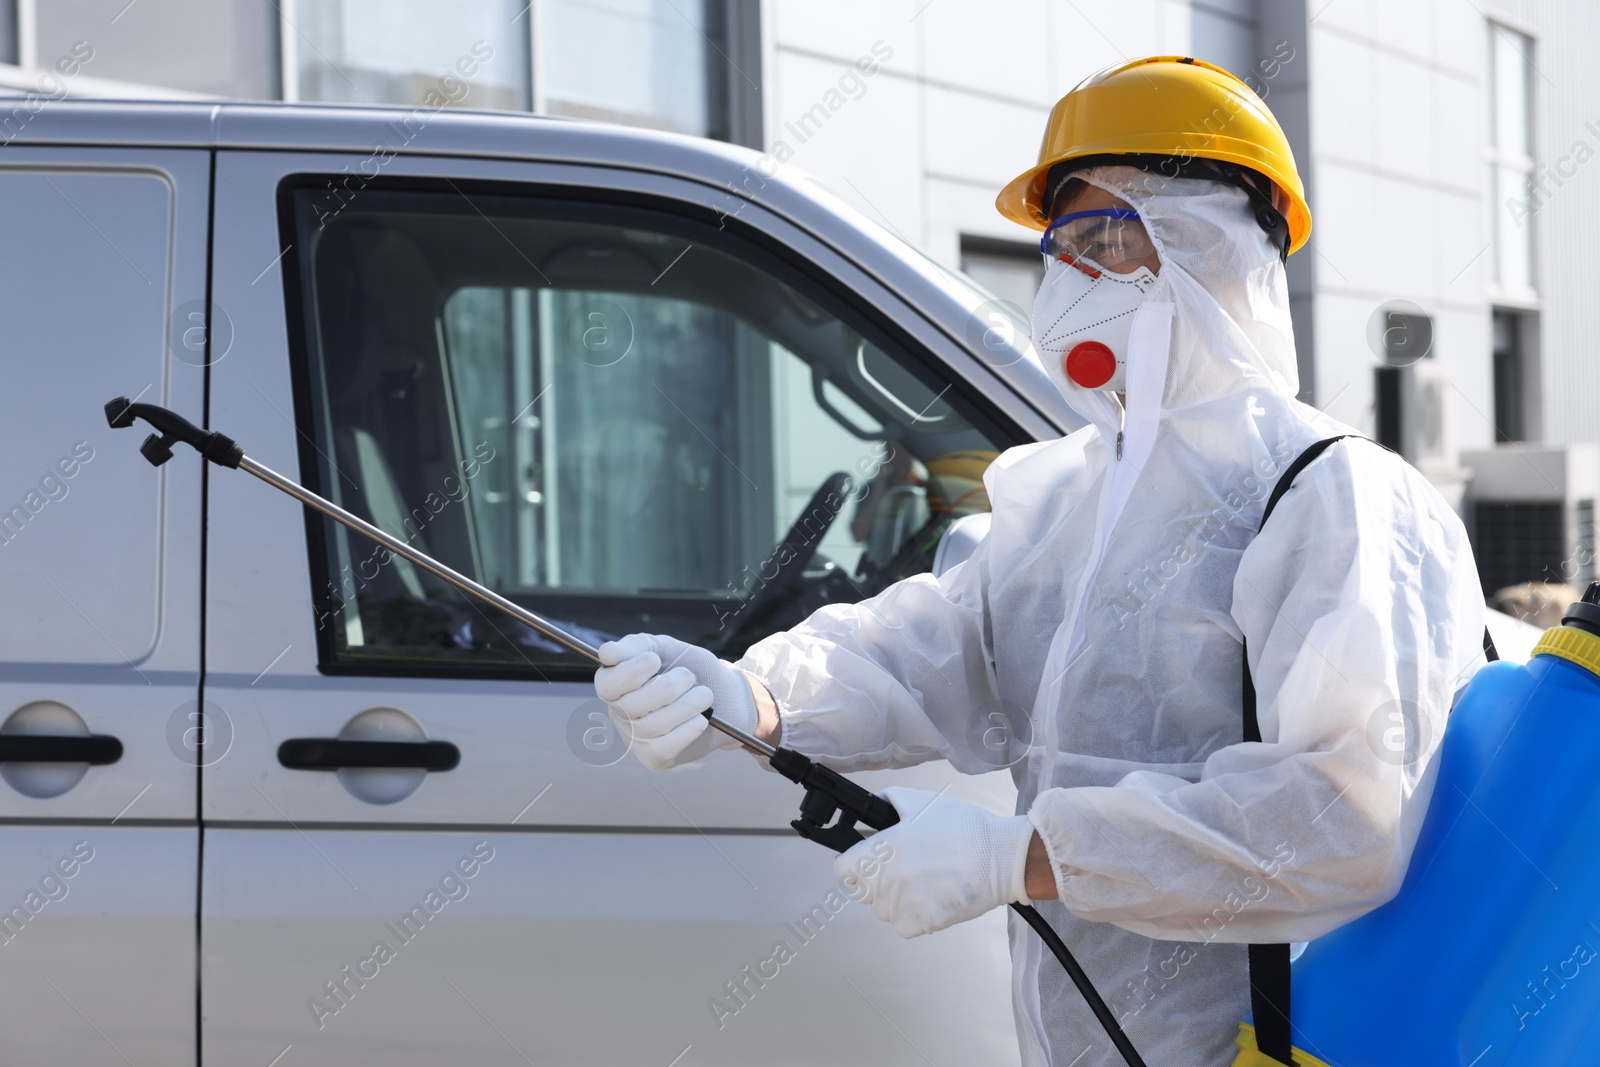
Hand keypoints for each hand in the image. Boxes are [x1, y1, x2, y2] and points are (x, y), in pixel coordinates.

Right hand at [593, 634, 758, 771]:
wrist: (725, 695)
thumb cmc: (689, 668)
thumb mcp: (665, 648)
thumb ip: (637, 646)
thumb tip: (606, 653)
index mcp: (616, 685)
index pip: (606, 685)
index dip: (630, 672)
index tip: (655, 659)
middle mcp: (620, 714)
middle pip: (631, 706)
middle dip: (667, 687)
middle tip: (688, 676)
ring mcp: (635, 738)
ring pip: (652, 726)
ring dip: (686, 705)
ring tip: (704, 695)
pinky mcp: (655, 757)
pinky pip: (666, 746)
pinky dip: (689, 728)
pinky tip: (700, 718)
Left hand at [833, 786, 1036, 937]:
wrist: (1000, 858)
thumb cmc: (964, 830)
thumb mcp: (921, 802)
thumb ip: (891, 801)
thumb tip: (876, 804)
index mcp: (880, 851)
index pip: (843, 869)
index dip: (853, 862)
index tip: (864, 861)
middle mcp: (886, 881)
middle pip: (863, 890)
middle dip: (877, 879)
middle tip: (903, 866)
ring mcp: (903, 906)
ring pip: (883, 910)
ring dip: (896, 899)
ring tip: (922, 880)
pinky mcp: (922, 924)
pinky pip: (904, 925)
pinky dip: (913, 916)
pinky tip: (931, 896)